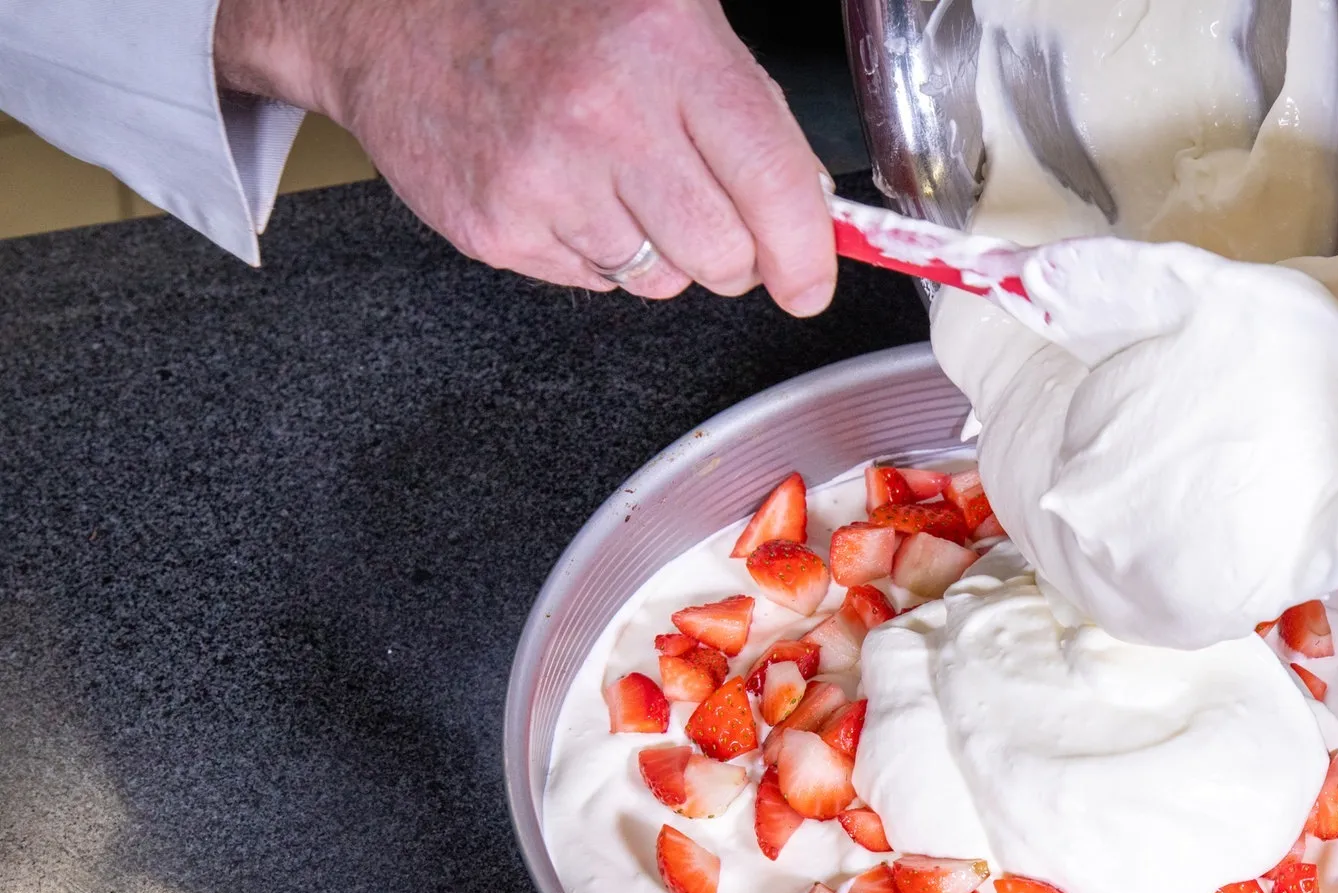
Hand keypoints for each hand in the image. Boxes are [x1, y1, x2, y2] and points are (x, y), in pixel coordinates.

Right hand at [215, 0, 837, 314]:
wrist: (387, 10)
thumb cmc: (541, 5)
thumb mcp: (668, 7)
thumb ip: (747, 103)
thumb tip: (812, 205)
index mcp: (664, 44)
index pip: (774, 184)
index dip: (807, 252)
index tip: (811, 280)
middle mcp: (604, 113)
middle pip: (722, 255)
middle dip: (735, 253)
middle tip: (709, 212)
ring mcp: (543, 178)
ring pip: (660, 279)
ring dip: (659, 248)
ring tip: (617, 177)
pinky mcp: (496, 226)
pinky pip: (593, 282)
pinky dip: (595, 250)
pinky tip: (567, 187)